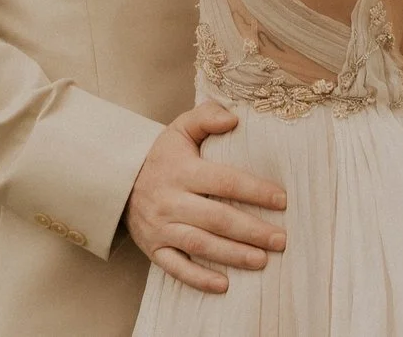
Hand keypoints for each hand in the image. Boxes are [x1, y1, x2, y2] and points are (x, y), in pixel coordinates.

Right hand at [124, 104, 286, 293]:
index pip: (224, 181)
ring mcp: (161, 227)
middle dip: (252, 230)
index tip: (282, 200)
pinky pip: (177, 268)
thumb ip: (206, 117)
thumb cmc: (163, 156)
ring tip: (262, 261)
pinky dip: (199, 279)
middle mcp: (171, 200)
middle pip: (217, 218)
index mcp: (182, 170)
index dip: (254, 191)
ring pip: (200, 245)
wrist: (120, 182)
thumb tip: (234, 119)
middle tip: (281, 239)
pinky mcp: (155, 249)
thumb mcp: (180, 129)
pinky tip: (224, 285)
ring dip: (233, 255)